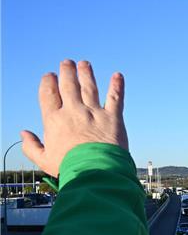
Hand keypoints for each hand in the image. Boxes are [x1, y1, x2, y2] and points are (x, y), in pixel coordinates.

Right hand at [21, 60, 127, 176]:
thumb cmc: (69, 167)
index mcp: (54, 120)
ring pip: (89, 87)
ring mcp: (94, 113)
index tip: (50, 76)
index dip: (49, 82)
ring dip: (86, 74)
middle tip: (67, 63)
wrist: (96, 171)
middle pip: (68, 85)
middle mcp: (74, 111)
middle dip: (67, 72)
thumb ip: (31, 146)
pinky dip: (117, 85)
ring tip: (84, 64)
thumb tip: (23, 133)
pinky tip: (118, 75)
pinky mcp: (113, 117)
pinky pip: (116, 97)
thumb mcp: (44, 160)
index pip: (48, 94)